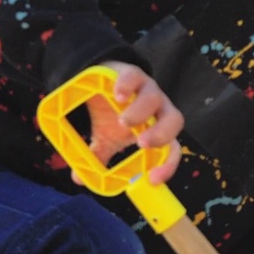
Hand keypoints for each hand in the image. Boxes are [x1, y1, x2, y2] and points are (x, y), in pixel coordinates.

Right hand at [77, 60, 183, 185]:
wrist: (102, 82)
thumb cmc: (111, 114)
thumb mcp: (105, 138)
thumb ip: (98, 157)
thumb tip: (79, 179)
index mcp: (157, 129)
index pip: (171, 148)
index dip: (168, 165)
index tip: (152, 179)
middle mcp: (157, 110)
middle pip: (174, 121)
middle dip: (161, 134)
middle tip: (142, 144)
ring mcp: (147, 90)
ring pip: (154, 99)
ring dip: (140, 112)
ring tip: (122, 121)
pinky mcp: (133, 74)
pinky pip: (135, 77)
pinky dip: (127, 86)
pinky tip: (117, 95)